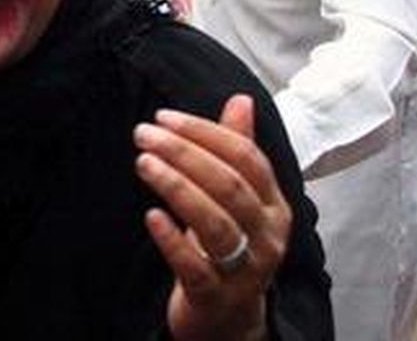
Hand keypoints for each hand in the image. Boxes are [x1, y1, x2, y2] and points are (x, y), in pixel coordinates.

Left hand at [134, 95, 289, 340]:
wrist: (228, 317)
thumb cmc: (231, 245)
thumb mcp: (237, 198)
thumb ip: (237, 148)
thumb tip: (241, 100)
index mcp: (273, 205)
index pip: (246, 158)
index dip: (205, 133)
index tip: (164, 116)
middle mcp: (267, 236)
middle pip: (230, 186)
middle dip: (184, 154)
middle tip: (144, 134)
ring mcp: (245, 269)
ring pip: (215, 223)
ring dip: (177, 187)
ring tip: (143, 163)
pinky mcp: (217, 296)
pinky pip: (196, 266)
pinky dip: (172, 239)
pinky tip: (150, 215)